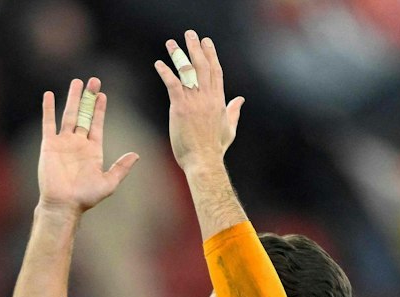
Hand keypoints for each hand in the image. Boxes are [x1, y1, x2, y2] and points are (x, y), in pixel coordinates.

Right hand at [36, 77, 139, 217]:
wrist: (63, 205)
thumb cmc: (86, 197)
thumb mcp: (109, 183)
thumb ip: (121, 168)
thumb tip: (136, 155)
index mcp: (93, 150)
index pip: (97, 124)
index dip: (100, 109)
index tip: (103, 95)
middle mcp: (78, 143)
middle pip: (85, 114)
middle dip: (89, 98)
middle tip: (94, 81)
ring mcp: (63, 142)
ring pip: (69, 114)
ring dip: (73, 98)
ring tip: (77, 82)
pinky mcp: (49, 145)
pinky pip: (49, 123)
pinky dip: (49, 109)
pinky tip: (49, 95)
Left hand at [155, 30, 243, 172]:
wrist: (204, 161)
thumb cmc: (215, 149)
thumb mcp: (229, 128)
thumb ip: (234, 111)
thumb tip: (240, 99)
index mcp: (219, 100)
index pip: (215, 71)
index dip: (211, 54)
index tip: (206, 42)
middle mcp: (207, 97)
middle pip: (202, 66)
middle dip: (196, 48)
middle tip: (190, 34)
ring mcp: (194, 101)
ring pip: (187, 71)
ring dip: (178, 54)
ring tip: (171, 43)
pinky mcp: (181, 108)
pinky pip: (172, 84)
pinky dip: (165, 72)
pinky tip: (158, 63)